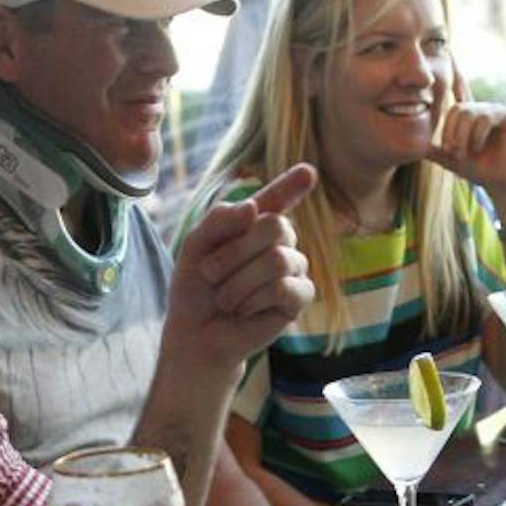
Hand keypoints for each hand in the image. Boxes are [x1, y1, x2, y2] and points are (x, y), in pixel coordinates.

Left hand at [168, 163, 319, 365]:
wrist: (196, 333)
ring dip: (238, 282)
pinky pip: (284, 288)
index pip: (277, 198)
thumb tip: (253, 208)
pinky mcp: (300, 297)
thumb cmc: (196, 288)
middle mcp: (281, 241)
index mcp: (255, 222)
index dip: (292, 184)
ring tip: (225, 298)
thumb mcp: (196, 246)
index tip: (309, 172)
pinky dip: (253, 300)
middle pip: (276, 225)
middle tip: (210, 274)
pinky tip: (243, 309)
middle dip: (235, 251)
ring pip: (277, 259)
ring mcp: (294, 268)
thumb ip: (218, 221)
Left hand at [427, 67, 505, 213]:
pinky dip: (476, 136)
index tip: (448, 51)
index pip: (458, 89)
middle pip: (456, 109)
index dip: (454, 71)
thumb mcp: (449, 158)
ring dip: (462, 137)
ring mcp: (494, 109)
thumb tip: (415, 146)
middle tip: (453, 152)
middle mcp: (481, 108)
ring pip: (468, 114)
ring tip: (464, 153)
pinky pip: (483, 118)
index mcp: (468, 114)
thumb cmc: (477, 169)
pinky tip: (479, 147)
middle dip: (451, 132)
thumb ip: (434, 149)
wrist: (499, 182)